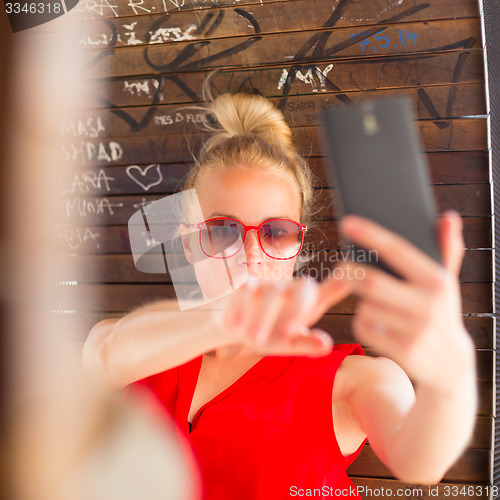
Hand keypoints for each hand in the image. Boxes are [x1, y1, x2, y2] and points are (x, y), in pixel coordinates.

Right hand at [212, 275, 351, 356]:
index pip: (327, 291)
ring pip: (271, 293)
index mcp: (307, 302)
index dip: (339, 284)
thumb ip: (307, 343)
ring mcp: (269, 285)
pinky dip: (242, 310)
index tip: (351, 277)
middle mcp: (291, 288)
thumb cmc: (271, 334)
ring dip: (263, 318)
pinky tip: (237, 328)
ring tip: (256, 340)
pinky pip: (246, 291)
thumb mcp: (289, 343)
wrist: (238, 327)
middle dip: (296, 310)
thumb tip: (326, 345)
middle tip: (287, 334)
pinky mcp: (246, 285)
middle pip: (303, 287)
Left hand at [336, 211, 474, 390]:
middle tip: (341, 267)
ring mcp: (415, 330)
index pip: (397, 250)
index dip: (370, 235)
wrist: (451, 366)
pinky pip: (364, 327)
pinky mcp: (402, 351)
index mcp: (436, 280)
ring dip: (360, 301)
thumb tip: (448, 216)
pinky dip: (361, 321)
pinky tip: (374, 323)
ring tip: (370, 301)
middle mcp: (428, 304)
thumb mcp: (448, 284)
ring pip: (365, 306)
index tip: (346, 222)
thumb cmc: (441, 314)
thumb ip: (446, 250)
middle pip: (370, 282)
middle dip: (349, 272)